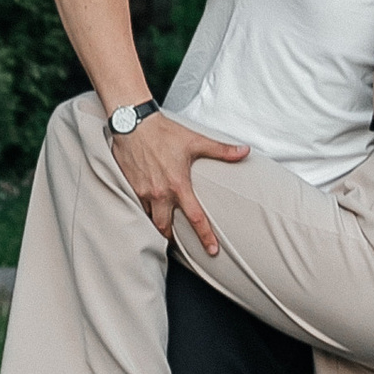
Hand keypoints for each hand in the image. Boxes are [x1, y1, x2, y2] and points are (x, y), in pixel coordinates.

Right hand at [115, 111, 249, 254]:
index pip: (195, 218)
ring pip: (148, 219)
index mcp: (178, 185)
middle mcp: (159, 193)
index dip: (205, 237)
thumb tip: (245, 151)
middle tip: (178, 243)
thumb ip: (222, 150)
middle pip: (165, 228)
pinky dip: (141, 212)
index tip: (213, 251)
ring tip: (161, 228)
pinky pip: (135, 207)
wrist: (133, 122)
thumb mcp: (195, 141)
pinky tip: (145, 210)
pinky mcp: (129, 186)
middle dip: (171, 238)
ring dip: (155, 226)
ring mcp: (142, 192)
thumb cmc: (164, 132)